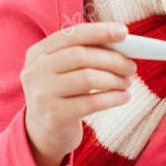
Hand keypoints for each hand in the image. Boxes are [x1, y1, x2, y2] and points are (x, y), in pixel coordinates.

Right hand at [20, 22, 137, 165]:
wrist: (44, 134)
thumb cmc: (63, 94)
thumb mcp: (64, 71)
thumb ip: (85, 54)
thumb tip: (122, 43)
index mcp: (37, 53)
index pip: (71, 35)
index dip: (99, 31)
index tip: (124, 32)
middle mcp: (35, 72)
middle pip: (81, 56)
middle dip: (112, 59)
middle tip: (131, 66)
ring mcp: (42, 95)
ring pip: (88, 78)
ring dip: (115, 79)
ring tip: (127, 82)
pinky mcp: (54, 117)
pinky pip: (92, 102)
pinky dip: (114, 98)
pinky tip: (124, 97)